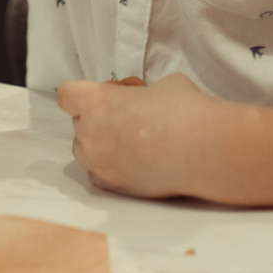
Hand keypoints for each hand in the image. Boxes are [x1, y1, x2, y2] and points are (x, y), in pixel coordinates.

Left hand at [56, 72, 230, 199]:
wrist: (206, 150)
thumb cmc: (185, 109)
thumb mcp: (162, 85)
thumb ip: (139, 94)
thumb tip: (144, 102)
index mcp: (97, 102)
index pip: (66, 95)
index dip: (81, 94)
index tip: (105, 95)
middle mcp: (91, 134)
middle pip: (78, 122)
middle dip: (98, 117)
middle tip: (129, 115)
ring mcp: (100, 164)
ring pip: (85, 150)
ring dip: (99, 143)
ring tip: (131, 141)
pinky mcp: (115, 187)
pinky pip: (98, 174)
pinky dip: (109, 167)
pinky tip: (135, 161)